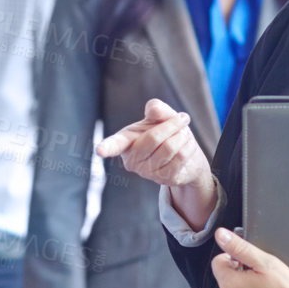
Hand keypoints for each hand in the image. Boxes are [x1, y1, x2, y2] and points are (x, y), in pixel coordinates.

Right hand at [95, 98, 216, 225]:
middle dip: (173, 124)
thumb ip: (157, 108)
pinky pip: (181, 157)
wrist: (186, 153)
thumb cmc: (167, 131)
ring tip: (183, 134)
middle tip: (183, 118)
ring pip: (170, 147)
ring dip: (183, 135)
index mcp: (125, 142)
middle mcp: (131, 160)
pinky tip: (187, 146)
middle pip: (154, 138)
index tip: (99, 150)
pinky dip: (189, 146)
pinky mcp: (164, 179)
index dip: (106, 147)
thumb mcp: (161, 115)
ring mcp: (147, 172)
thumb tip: (153, 109)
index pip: (114, 144)